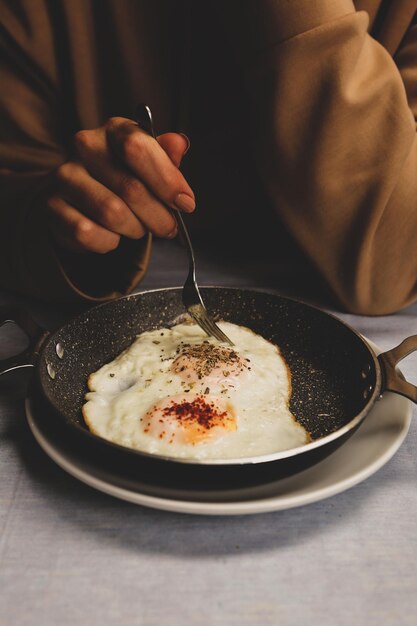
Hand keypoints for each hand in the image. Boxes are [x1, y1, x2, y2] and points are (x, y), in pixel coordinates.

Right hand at [46, 117, 193, 252]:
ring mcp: (66, 175)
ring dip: (135, 229)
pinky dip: (108, 242)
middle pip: (131, 188)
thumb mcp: (150, 165)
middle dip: (158, 216)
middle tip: (168, 227)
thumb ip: (166, 157)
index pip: (138, 148)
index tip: (185, 204)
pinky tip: (112, 235)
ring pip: (112, 213)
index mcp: (114, 129)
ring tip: (138, 228)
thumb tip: (179, 143)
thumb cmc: (125, 178)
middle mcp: (85, 146)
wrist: (82, 199)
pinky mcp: (53, 206)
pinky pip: (88, 233)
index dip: (167, 180)